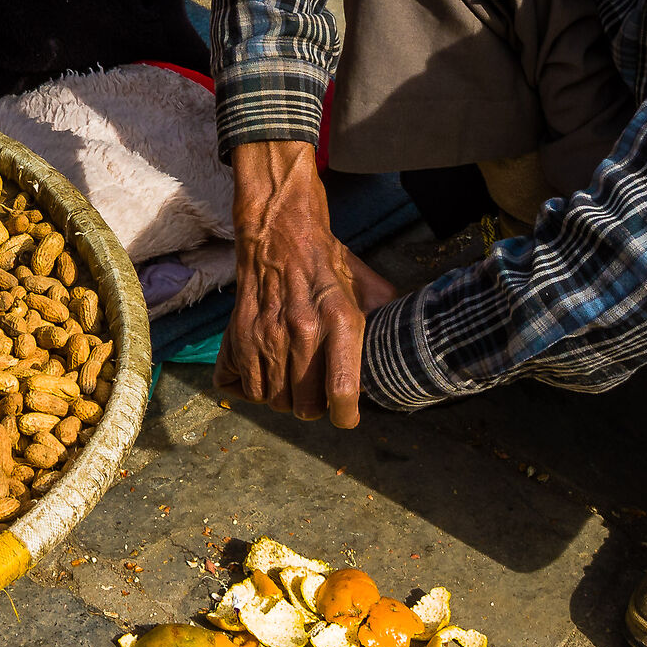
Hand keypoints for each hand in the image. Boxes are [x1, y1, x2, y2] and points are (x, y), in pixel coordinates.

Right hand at [215, 140, 396, 427]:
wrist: (279, 231)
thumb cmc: (326, 263)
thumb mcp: (366, 286)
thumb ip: (387, 319)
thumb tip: (407, 349)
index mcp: (340, 319)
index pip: (341, 390)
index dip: (345, 415)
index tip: (345, 416)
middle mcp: (302, 330)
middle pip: (305, 407)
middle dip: (312, 407)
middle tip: (316, 391)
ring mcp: (266, 333)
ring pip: (273, 401)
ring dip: (283, 398)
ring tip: (292, 378)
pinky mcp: (239, 334)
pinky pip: (244, 389)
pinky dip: (255, 388)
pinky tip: (267, 370)